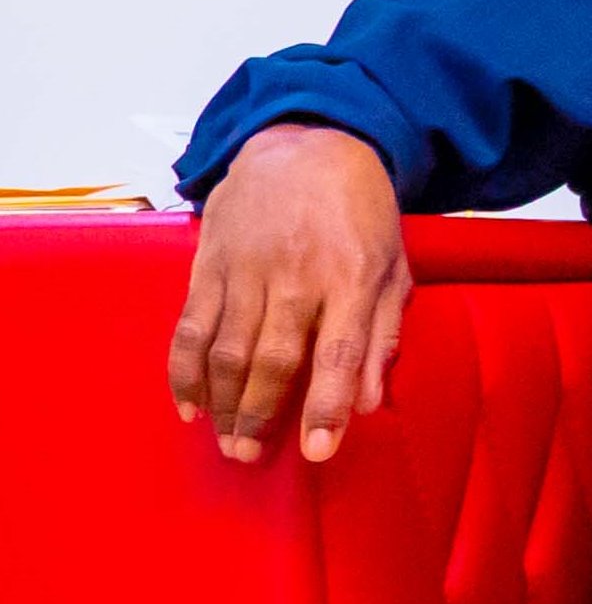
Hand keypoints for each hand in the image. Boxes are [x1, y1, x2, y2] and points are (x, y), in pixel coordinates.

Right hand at [167, 124, 410, 463]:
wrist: (305, 146)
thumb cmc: (359, 214)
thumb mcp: (394, 266)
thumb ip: (383, 334)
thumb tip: (368, 402)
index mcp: (353, 278)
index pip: (340, 352)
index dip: (327, 406)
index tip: (319, 451)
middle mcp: (297, 277)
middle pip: (273, 359)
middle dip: (260, 417)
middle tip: (250, 457)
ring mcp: (248, 270)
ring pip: (227, 350)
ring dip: (223, 404)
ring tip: (226, 442)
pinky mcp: (210, 265)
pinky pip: (191, 327)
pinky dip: (185, 371)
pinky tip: (190, 404)